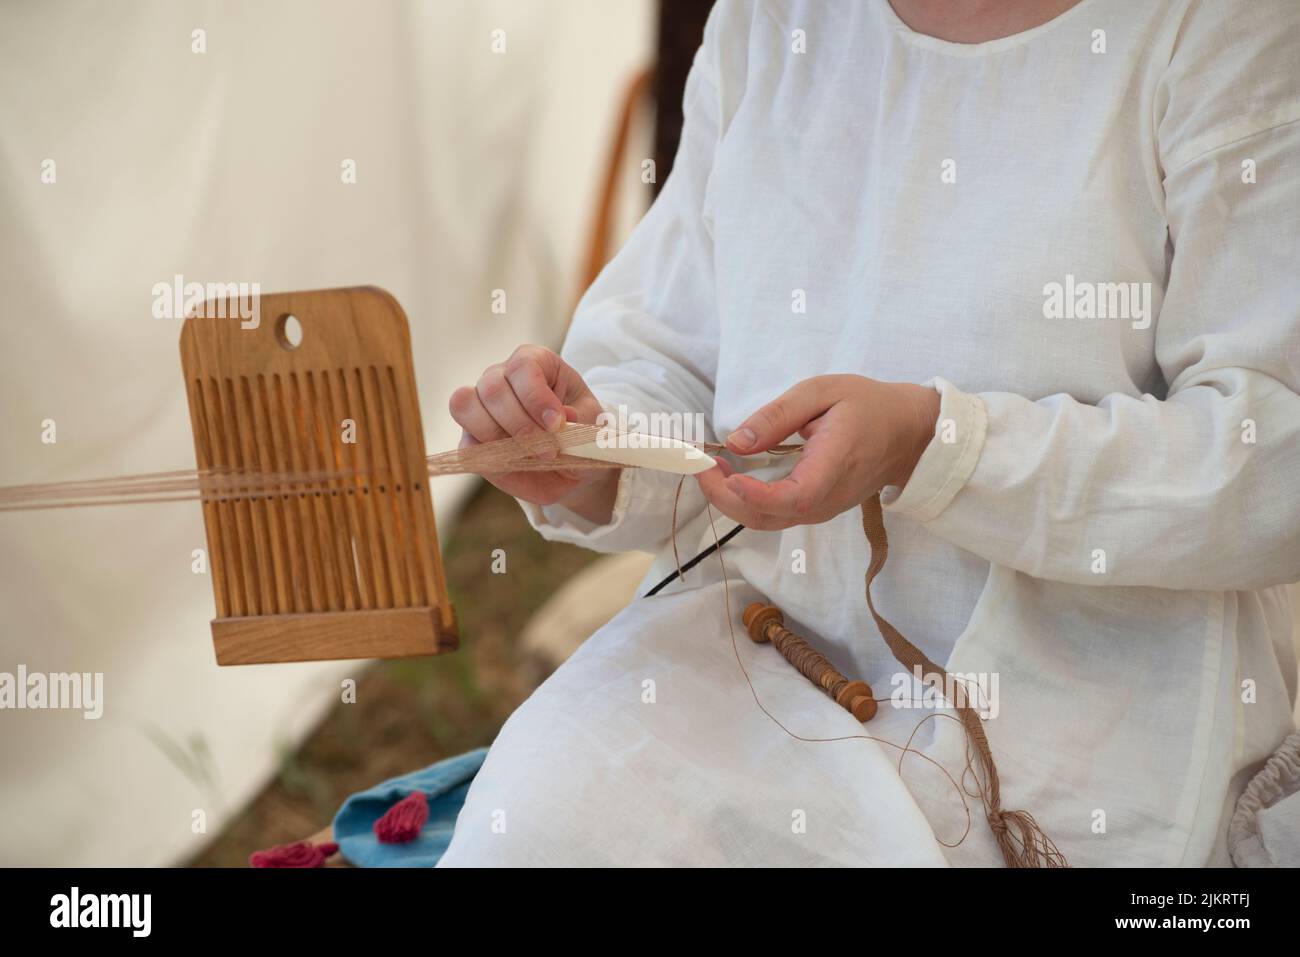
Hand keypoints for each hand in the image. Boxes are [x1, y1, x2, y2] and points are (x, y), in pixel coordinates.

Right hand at [449, 345, 618, 520]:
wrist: (572, 463)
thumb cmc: (582, 433)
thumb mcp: (592, 425)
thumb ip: (581, 421)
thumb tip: (563, 418)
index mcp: (535, 362)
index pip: (523, 367)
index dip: (537, 397)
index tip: (557, 424)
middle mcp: (501, 376)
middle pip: (492, 387)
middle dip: (520, 424)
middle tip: (549, 450)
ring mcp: (480, 405)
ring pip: (465, 405)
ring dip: (498, 436)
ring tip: (530, 455)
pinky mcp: (470, 437)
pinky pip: (465, 445)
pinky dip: (488, 458)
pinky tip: (516, 464)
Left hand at [695, 375, 939, 530]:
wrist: (907, 433)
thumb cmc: (867, 406)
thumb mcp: (822, 392)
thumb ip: (778, 416)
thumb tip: (736, 441)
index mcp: (833, 466)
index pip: (792, 498)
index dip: (753, 494)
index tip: (722, 472)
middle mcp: (826, 499)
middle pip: (767, 518)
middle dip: (723, 496)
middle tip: (699, 463)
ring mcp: (821, 510)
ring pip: (766, 521)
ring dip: (730, 499)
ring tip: (710, 466)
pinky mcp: (814, 510)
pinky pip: (774, 515)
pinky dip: (745, 499)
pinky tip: (732, 474)